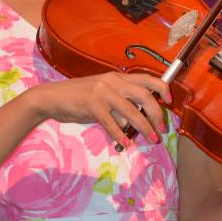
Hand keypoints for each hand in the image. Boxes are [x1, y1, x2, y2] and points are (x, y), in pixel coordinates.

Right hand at [30, 71, 170, 146]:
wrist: (52, 97)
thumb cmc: (78, 98)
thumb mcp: (103, 94)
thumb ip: (120, 101)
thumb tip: (138, 120)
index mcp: (117, 77)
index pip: (147, 78)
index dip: (162, 88)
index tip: (169, 101)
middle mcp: (113, 81)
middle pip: (144, 95)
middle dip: (156, 113)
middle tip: (160, 128)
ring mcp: (102, 92)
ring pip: (132, 110)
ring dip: (144, 127)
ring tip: (151, 139)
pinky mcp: (92, 105)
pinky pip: (111, 123)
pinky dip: (120, 134)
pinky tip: (125, 143)